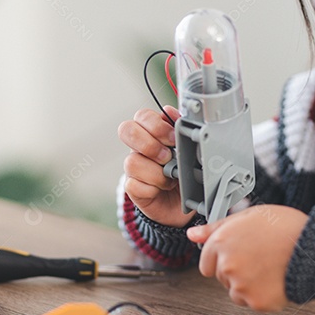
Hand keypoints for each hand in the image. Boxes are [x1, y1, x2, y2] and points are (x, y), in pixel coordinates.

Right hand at [118, 106, 193, 227]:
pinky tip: (161, 189)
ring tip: (170, 178)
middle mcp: (139, 148)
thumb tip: (169, 110)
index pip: (142, 116)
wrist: (186, 203)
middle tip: (167, 156)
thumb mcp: (189, 149)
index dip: (156, 125)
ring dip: (156, 172)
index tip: (173, 138)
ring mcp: (133, 168)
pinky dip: (151, 188)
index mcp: (153, 133)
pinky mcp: (133, 189)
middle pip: (126, 130)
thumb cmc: (186, 172)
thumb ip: (180, 129)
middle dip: (149, 143)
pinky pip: (133, 185)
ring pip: (131, 161)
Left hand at [187, 205, 307, 310]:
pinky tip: (275, 279)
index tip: (241, 253)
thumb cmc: (285, 228)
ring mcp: (241, 286)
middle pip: (221, 277)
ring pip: (236, 292)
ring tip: (269, 267)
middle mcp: (226, 265)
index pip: (206, 262)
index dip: (224, 257)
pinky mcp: (256, 302)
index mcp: (221, 243)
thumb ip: (215, 227)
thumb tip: (192, 235)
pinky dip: (263, 296)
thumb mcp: (247, 216)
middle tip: (259, 257)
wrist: (313, 247)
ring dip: (248, 285)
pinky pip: (253, 303)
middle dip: (235, 271)